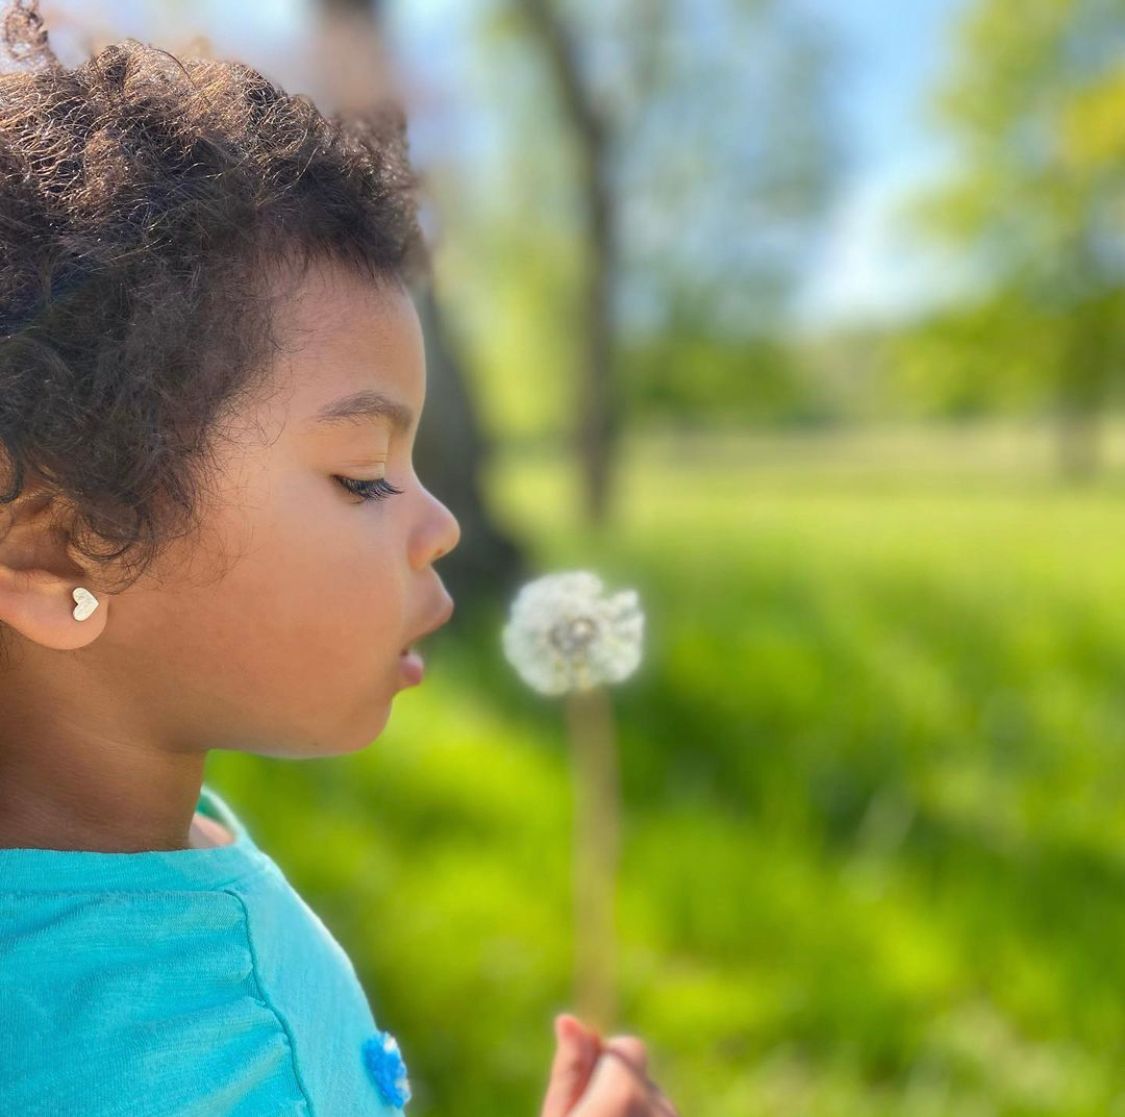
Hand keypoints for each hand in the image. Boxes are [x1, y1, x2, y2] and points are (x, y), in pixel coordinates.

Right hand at [540, 1013, 680, 1116]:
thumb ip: (569, 1071)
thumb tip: (568, 1019)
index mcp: (623, 1094)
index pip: (627, 1046)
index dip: (604, 1064)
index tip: (586, 1093)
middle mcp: (659, 1107)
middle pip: (641, 1075)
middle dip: (619, 1089)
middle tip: (593, 1115)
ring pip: (654, 1101)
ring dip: (634, 1111)